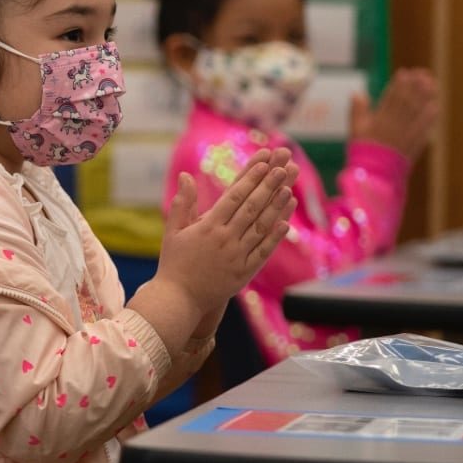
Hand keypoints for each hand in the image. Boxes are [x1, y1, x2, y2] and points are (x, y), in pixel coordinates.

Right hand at [157, 150, 295, 312]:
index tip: (263, 163)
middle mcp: (224, 240)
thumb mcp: (173, 231)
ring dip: (276, 208)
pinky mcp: (244, 273)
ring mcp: (236, 257)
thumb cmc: (174, 263)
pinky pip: (263, 252)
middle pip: (251, 208)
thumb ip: (182, 203)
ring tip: (289, 189)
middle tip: (282, 168)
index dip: (250, 178)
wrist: (178, 299)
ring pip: (260, 228)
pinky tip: (285, 223)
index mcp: (207, 227)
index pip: (233, 197)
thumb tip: (185, 175)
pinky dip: (275, 237)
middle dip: (268, 186)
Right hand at [350, 68, 439, 161]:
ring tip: (432, 84)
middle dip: (415, 85)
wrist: (373, 175)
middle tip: (423, 73)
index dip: (399, 84)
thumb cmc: (362, 151)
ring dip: (426, 97)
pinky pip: (425, 128)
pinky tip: (435, 106)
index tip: (405, 72)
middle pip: (408, 101)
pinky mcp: (415, 144)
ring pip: (417, 112)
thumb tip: (357, 93)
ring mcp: (406, 134)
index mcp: (380, 120)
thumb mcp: (355, 130)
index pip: (391, 98)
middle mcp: (395, 125)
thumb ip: (357, 111)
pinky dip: (430, 117)